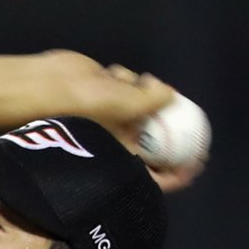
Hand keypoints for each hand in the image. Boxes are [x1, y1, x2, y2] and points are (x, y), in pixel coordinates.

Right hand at [38, 50, 202, 191]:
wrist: (50, 87)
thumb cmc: (87, 108)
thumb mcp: (129, 106)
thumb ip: (157, 101)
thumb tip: (171, 96)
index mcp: (121, 155)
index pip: (153, 174)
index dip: (177, 173)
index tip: (197, 164)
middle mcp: (118, 139)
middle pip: (153, 136)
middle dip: (167, 119)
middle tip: (180, 105)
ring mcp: (112, 116)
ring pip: (142, 102)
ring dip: (141, 88)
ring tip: (130, 82)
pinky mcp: (103, 94)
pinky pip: (126, 83)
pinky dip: (124, 76)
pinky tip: (112, 73)